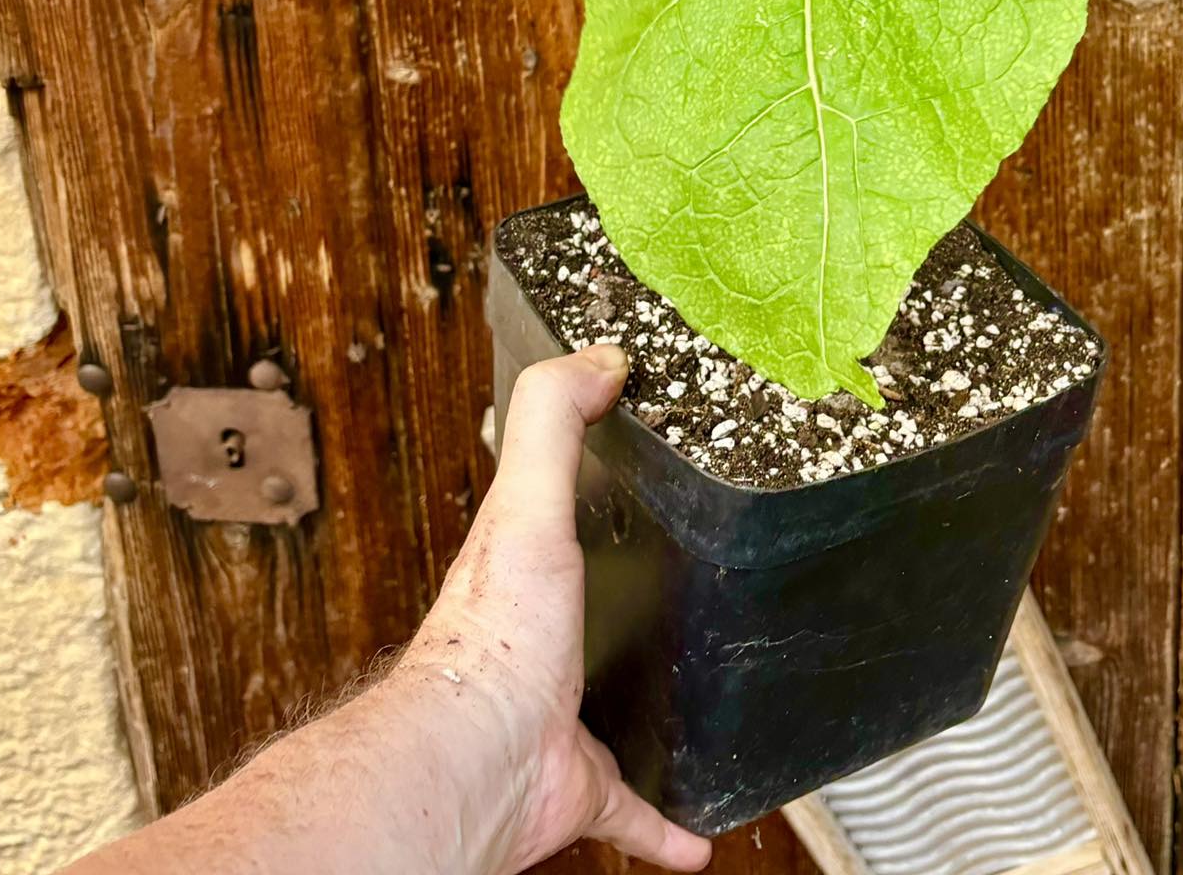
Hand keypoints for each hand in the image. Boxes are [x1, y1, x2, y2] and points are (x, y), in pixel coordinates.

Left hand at [395, 343, 711, 873]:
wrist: (479, 760)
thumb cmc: (492, 637)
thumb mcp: (526, 499)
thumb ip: (553, 418)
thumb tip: (599, 354)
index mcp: (528, 570)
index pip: (554, 514)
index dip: (582, 490)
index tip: (627, 470)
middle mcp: (544, 643)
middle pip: (591, 610)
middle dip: (626, 604)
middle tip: (673, 590)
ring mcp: (562, 716)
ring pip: (613, 706)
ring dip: (647, 704)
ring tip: (695, 697)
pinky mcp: (584, 782)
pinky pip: (637, 804)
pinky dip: (670, 820)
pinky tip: (703, 834)